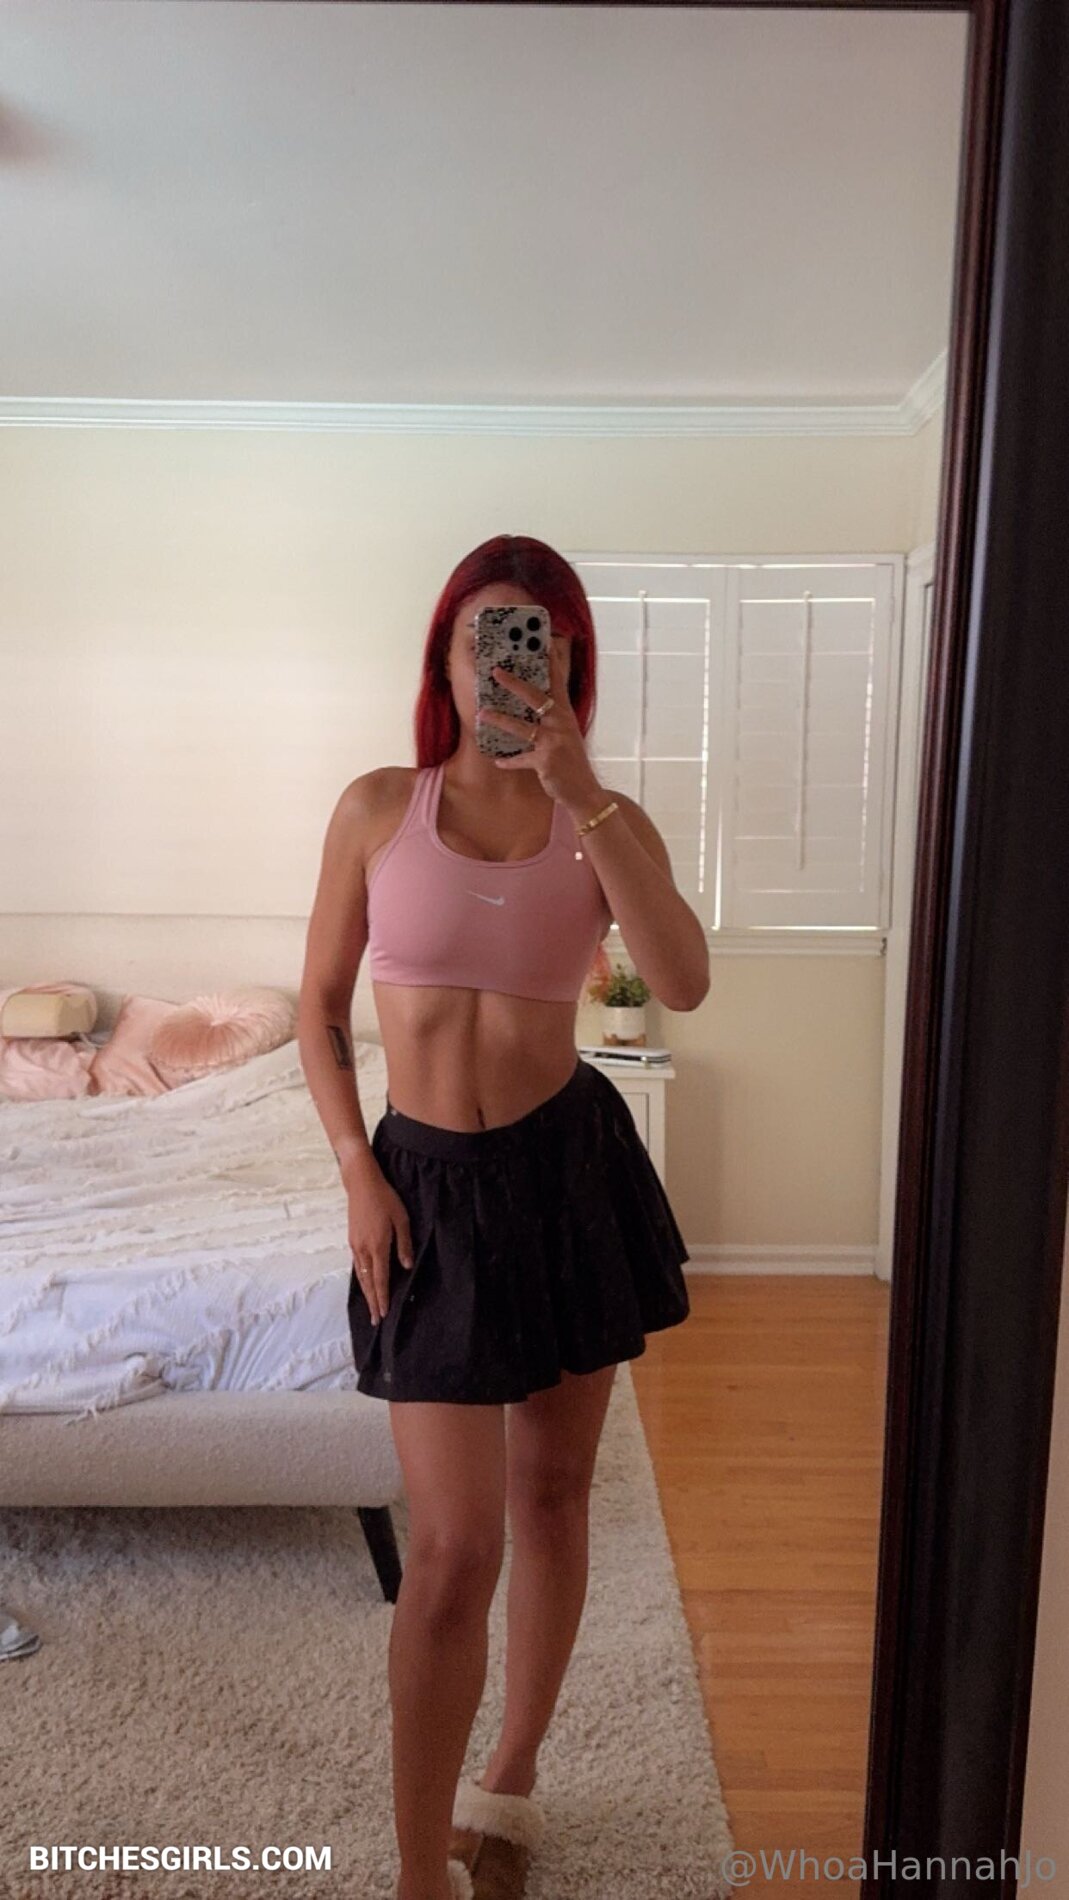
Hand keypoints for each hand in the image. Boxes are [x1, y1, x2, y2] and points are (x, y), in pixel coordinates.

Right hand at [344, 1148, 413, 1326]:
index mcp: (378, 1246)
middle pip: (368, 1282)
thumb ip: (404, 1244)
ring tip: (370, 1307)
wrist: (361, 1183)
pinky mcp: (352, 1240)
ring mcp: (355, 1245)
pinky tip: (365, 1284)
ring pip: (360, 1276)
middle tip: (375, 1320)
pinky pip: (357, 1266)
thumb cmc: (385, 1199)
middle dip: (372, 1302)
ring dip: (366, 1293)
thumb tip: (406, 1266)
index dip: (383, 1297)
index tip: (384, 1313)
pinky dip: (361, 1279)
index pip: (381, 1278)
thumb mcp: (401, 1219)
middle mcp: (363, 1249)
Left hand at [477, 637, 602, 812]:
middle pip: (537, 697)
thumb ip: (551, 719)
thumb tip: (532, 705)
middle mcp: (561, 724)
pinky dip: (510, 761)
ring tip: (481, 714)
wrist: (583, 791)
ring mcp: (554, 742)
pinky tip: (498, 761)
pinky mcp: (546, 761)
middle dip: (514, 683)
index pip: (557, 682)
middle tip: (496, 671)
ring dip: (500, 720)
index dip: (550, 662)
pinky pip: (521, 759)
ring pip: (523, 727)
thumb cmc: (570, 761)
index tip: (541, 642)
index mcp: (565, 714)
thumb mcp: (565, 735)